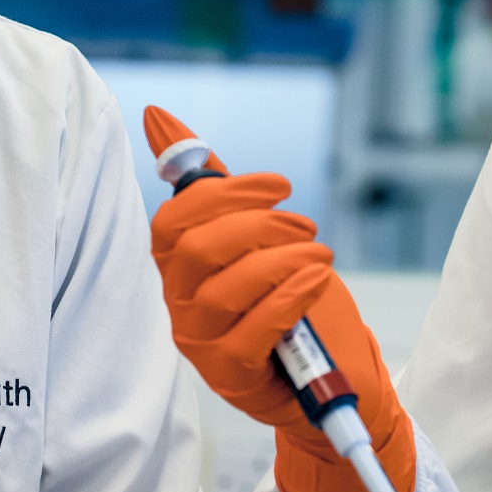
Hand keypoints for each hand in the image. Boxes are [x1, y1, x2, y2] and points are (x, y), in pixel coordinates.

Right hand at [144, 105, 413, 491]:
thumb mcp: (256, 234)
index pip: (173, 220)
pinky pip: (253, 328)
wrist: (334, 376)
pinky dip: (290, 295)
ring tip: (320, 254)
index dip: (224, 192)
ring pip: (224, 287)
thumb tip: (157, 115)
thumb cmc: (290, 301)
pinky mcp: (229, 375)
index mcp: (179, 266)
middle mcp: (179, 304)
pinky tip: (316, 281)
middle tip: (303, 225)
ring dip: (282, 260)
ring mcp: (200, 342)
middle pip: (196, 249)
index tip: (279, 186)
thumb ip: (211, 182)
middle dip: (257, 225)